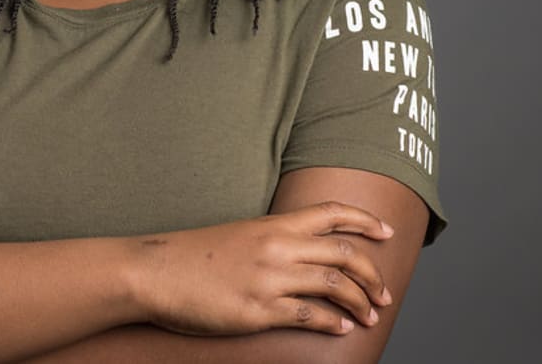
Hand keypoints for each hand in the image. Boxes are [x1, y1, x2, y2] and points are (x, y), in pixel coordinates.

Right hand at [135, 201, 393, 336]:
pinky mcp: (259, 310)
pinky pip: (310, 316)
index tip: (386, 231)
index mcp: (272, 224)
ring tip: (371, 314)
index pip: (331, 213)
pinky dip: (333, 322)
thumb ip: (271, 240)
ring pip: (335, 286)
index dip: (365, 220)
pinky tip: (341, 328)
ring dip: (361, 302)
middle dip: (373, 274)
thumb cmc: (194, 254)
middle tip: (384, 292)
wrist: (157, 271)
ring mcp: (270, 279)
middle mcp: (277, 247)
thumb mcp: (238, 235)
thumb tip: (299, 252)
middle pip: (344, 254)